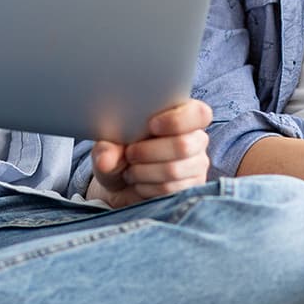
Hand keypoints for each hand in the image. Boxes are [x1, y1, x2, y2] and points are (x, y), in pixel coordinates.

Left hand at [86, 98, 212, 207]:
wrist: (121, 183)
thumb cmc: (120, 153)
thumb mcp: (108, 147)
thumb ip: (106, 148)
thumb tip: (105, 160)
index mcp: (182, 114)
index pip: (198, 114)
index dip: (177, 120)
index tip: (151, 125)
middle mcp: (196, 138)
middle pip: (183, 145)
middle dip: (148, 152)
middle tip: (129, 153)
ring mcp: (197, 164)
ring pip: (174, 170)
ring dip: (144, 172)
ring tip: (131, 169)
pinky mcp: (192, 187)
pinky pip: (171, 189)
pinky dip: (147, 188)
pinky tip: (139, 183)